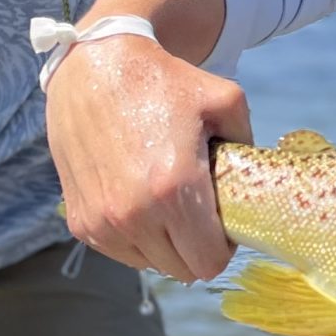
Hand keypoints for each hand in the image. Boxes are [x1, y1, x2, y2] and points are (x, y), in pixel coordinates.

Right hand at [45, 31, 252, 282]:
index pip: (209, 262)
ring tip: (165, 203)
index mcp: (174, 190)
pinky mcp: (80, 221)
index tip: (220, 223)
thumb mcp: (225, 100)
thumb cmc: (163, 81)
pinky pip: (120, 251)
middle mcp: (134, 214)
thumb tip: (255, 182)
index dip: (222, 247)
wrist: (93, 65)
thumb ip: (250, 146)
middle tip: (197, 213)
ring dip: (164, 245)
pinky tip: (138, 201)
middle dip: (196, 248)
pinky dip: (135, 237)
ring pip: (151, 264)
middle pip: (182, 270)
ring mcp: (103, 222)